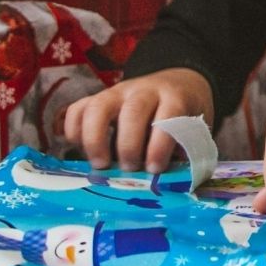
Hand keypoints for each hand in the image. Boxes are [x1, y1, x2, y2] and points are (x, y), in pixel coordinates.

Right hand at [65, 69, 211, 173]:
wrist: (177, 83)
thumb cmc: (183, 116)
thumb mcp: (192, 129)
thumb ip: (181, 150)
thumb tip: (165, 181)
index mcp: (175, 98)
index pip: (168, 116)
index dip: (160, 144)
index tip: (154, 169)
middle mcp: (145, 91)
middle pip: (133, 111)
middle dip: (128, 144)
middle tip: (128, 169)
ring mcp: (118, 92)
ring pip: (99, 106)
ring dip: (95, 138)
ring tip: (100, 165)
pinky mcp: (98, 97)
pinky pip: (77, 108)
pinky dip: (73, 129)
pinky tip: (80, 150)